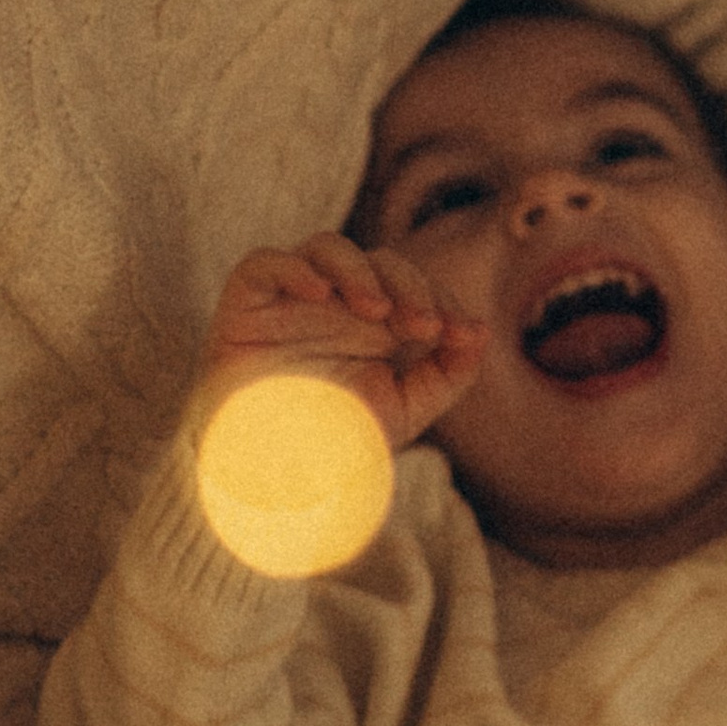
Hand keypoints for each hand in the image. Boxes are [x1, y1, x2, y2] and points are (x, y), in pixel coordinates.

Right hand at [202, 235, 482, 451]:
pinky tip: (319, 294)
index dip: (444, 300)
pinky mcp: (245, 306)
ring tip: (377, 311)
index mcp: (373, 321)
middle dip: (411, 287)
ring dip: (359, 270)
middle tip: (425, 328)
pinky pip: (262, 262)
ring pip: (326, 247)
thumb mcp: (407, 410)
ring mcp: (290, 300)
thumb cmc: (337, 444)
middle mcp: (335, 303)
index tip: (464, 336)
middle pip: (379, 260)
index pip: (413, 284)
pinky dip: (293, 268)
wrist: (275, 478)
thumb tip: (481, 332)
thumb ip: (449, 372)